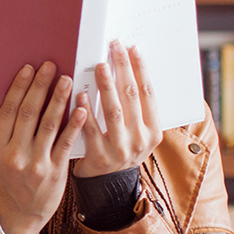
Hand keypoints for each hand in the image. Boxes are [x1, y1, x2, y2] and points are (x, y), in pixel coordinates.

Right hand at [0, 61, 86, 233]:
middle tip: (50, 66)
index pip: (8, 110)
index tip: (29, 68)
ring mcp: (34, 164)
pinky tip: (81, 108)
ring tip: (67, 79)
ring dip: (58, 99)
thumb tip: (19, 95)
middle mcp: (13, 154)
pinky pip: (65, 143)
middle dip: (40, 86)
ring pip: (48, 124)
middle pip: (28, 113)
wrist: (19, 214)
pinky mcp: (54, 172)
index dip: (19, 87)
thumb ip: (6, 131)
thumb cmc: (10, 179)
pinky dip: (73, 124)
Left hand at [74, 41, 163, 178]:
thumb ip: (135, 108)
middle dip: (123, 68)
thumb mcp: (138, 133)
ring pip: (113, 111)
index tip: (132, 48)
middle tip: (114, 47)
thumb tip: (127, 68)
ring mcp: (120, 149)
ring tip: (99, 66)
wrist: (109, 185)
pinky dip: (85, 111)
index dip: (141, 68)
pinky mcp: (99, 157)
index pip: (149, 93)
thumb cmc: (122, 149)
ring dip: (106, 86)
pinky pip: (91, 130)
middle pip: (132, 97)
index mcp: (153, 131)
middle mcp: (140, 140)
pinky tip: (80, 94)